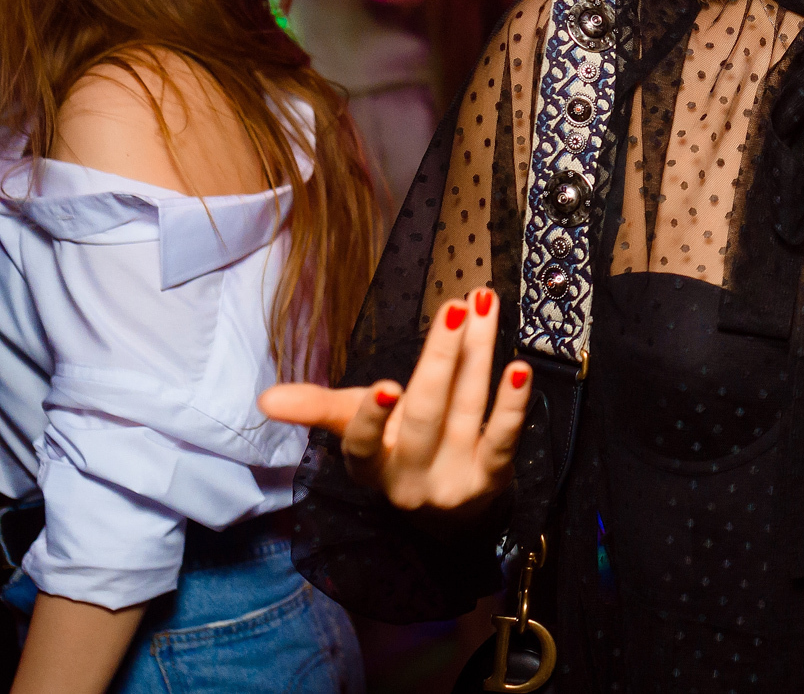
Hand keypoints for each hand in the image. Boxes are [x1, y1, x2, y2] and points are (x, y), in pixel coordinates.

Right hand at [259, 289, 527, 524]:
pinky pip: (503, 438)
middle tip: (454, 308)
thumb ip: (318, 409)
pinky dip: (512, 403)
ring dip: (478, 353)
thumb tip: (267, 399)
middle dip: (440, 359)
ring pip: (467, 407)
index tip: (383, 386)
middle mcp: (410, 477)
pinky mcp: (492, 478)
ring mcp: (453, 479)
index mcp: (369, 466)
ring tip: (482, 306)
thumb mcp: (358, 433)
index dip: (372, 418)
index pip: (363, 445)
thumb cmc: (396, 452)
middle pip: (426, 414)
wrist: (449, 513)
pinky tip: (520, 368)